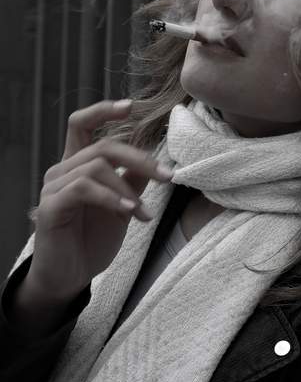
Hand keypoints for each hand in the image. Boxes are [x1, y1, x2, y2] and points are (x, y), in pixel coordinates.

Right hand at [26, 99, 172, 301]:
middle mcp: (63, 170)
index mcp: (78, 165)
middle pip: (103, 146)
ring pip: (97, 167)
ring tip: (145, 215)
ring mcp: (54, 188)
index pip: (83, 125)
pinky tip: (130, 212)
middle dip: (141, 159)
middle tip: (168, 177)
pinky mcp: (51, 207)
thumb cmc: (93, 239)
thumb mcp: (122, 206)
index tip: (132, 106)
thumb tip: (154, 159)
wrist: (70, 275)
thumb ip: (132, 181)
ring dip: (129, 190)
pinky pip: (84, 189)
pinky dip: (112, 198)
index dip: (104, 111)